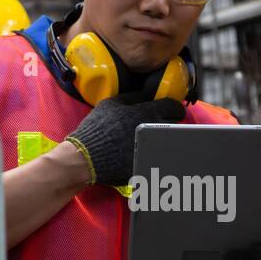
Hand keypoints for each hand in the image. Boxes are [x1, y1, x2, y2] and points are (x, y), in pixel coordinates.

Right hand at [65, 93, 184, 185]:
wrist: (86, 158)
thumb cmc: (97, 129)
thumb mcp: (110, 104)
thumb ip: (130, 97)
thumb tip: (143, 94)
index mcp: (147, 113)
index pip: (174, 107)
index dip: (175, 108)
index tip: (172, 111)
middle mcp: (154, 130)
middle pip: (174, 126)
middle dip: (169, 124)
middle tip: (160, 126)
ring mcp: (154, 149)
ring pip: (169, 142)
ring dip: (163, 140)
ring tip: (152, 141)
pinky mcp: (149, 165)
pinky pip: (160, 157)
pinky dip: (157, 155)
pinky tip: (146, 154)